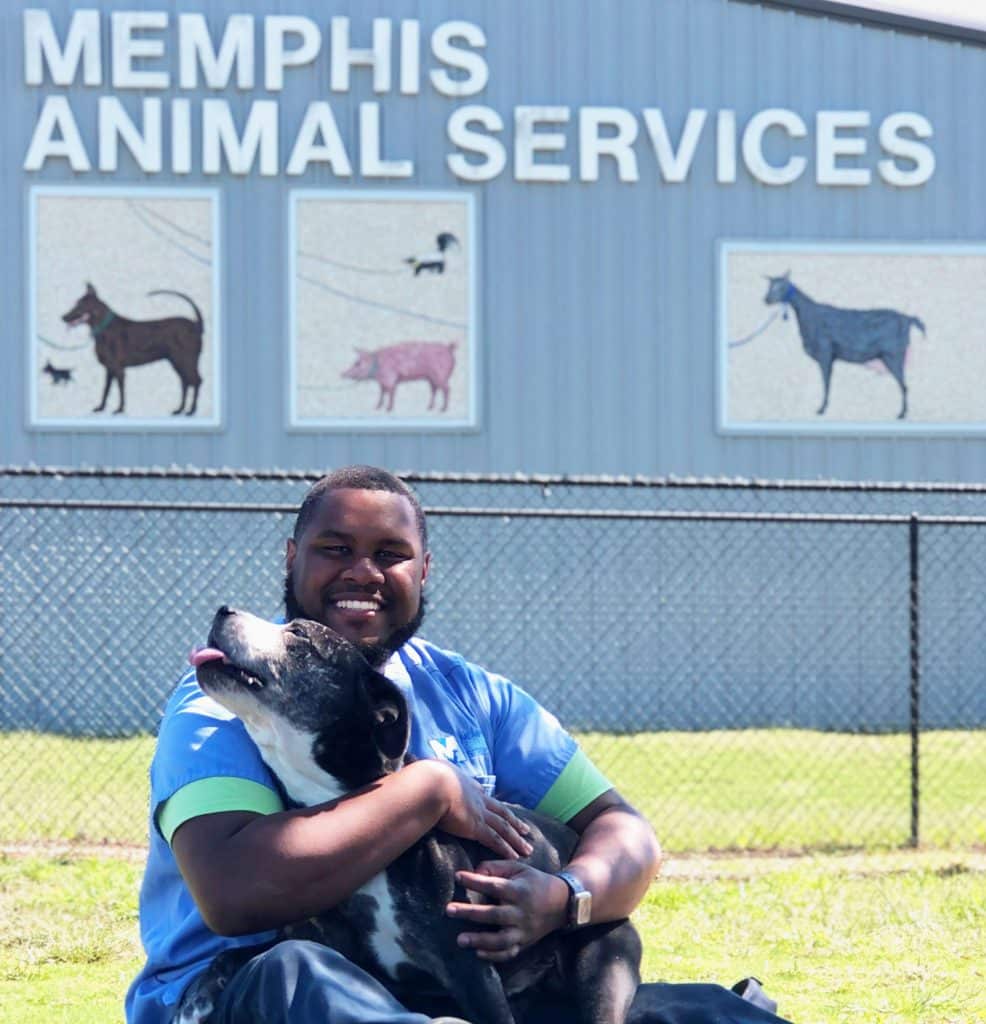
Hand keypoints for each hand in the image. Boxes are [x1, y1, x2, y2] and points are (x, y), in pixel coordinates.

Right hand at [431, 763, 532, 860]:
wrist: (434, 784)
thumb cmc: (430, 776)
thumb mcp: (436, 769)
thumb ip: (435, 772)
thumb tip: (425, 768)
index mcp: (468, 785)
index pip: (485, 797)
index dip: (495, 805)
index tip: (503, 811)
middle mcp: (479, 799)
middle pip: (502, 813)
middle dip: (515, 823)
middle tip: (526, 830)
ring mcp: (480, 813)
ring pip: (504, 828)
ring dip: (516, 839)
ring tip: (527, 848)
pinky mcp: (476, 827)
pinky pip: (495, 840)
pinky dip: (506, 849)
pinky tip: (514, 856)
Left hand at [445, 861, 568, 961]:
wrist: (562, 903)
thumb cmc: (535, 882)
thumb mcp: (519, 868)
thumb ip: (496, 867)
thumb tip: (474, 872)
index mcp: (519, 891)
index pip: (494, 885)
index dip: (475, 881)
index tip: (457, 876)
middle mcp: (520, 912)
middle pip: (493, 914)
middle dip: (470, 913)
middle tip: (449, 910)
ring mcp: (523, 930)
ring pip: (500, 940)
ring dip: (479, 940)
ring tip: (460, 939)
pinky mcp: (524, 943)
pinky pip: (508, 953)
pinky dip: (493, 955)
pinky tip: (477, 953)